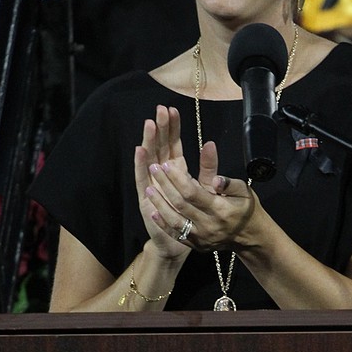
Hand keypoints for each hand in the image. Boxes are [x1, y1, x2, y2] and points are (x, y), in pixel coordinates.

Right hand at [134, 106, 193, 261]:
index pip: (172, 143)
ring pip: (149, 158)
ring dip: (149, 141)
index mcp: (175, 169)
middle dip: (159, 128)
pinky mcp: (145, 197)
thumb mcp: (205, 187)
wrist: (178, 241)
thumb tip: (211, 143)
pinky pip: (142, 178)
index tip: (171, 109)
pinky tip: (140, 149)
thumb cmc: (192, 214)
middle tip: (160, 109)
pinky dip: (140, 164)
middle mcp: (160, 174)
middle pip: (159, 146)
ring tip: (149, 124)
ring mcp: (151, 184)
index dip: (171, 127)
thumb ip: (208, 166)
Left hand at [143, 138, 257, 251]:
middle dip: (165, 185)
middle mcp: (209, 225)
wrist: (249, 237)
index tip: (166, 165)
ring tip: (149, 189)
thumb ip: (229, 183)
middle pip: (180, 204)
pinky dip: (164, 224)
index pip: (192, 192)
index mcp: (220, 210)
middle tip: (153, 169)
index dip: (177, 178)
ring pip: (175, 220)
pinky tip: (154, 211)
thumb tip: (216, 178)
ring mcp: (201, 237)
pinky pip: (177, 234)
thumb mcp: (243, 191)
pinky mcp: (196, 245)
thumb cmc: (246, 209)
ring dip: (159, 204)